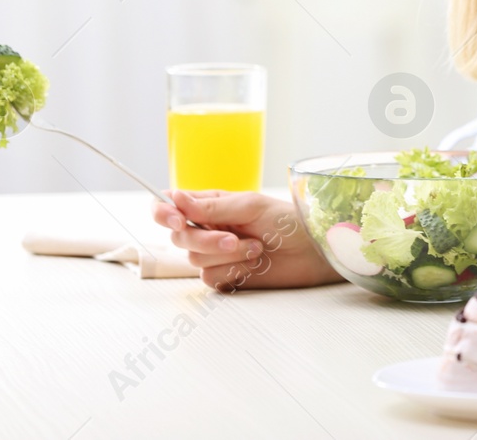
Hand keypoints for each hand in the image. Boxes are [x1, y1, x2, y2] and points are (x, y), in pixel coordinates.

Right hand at [150, 189, 344, 291]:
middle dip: (205, 240)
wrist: (312, 250)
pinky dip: (232, 271)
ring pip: (194, 260)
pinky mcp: (225, 276)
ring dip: (227, 255)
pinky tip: (254, 265)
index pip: (170, 207)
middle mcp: (209, 229)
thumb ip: (210, 207)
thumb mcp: (249, 206)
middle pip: (179, 238)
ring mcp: (216, 254)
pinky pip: (210, 278)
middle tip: (234, 238)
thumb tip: (174, 198)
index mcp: (211, 205)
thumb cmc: (286, 220)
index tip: (177, 220)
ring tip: (256, 248)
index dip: (164, 213)